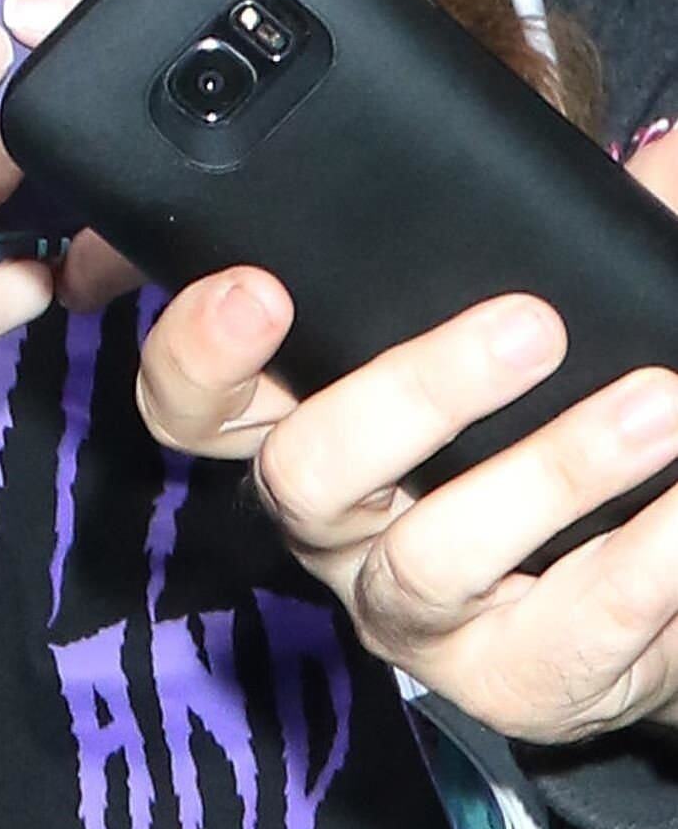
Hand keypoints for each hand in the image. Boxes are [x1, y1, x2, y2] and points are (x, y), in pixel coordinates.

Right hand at [134, 262, 677, 743]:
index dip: (199, 350)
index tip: (260, 286)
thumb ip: (598, 232)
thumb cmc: (566, 420)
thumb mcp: (567, 318)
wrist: (658, 583)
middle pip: (302, 472)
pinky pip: (559, 633)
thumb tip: (664, 148)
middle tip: (527, 324)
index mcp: (313, 419)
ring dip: (550, 472)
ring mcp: (413, 612)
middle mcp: (337, 524)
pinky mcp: (506, 680)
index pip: (197, 398)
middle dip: (408, 394)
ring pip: (431, 555)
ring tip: (658, 405)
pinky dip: (641, 567)